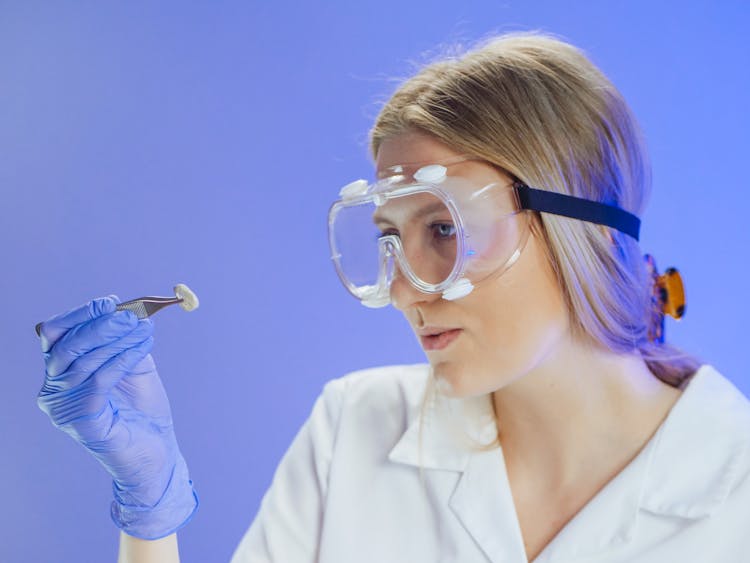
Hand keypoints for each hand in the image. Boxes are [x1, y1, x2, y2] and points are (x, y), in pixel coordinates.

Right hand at [37, 296, 197, 539]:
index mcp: (62, 374)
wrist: (158, 451)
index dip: (79, 316)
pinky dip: (122, 358)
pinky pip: (99, 380)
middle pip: (67, 345)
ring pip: (84, 360)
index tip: (109, 302)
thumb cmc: (142, 410)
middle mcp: (55, 391)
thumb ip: (124, 340)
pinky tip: (142, 346)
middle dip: (101, 325)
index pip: (55, 336)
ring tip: (144, 329)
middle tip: (132, 316)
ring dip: (117, 339)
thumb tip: (129, 310)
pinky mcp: (82, 421)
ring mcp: (64, 408)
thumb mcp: (133, 365)